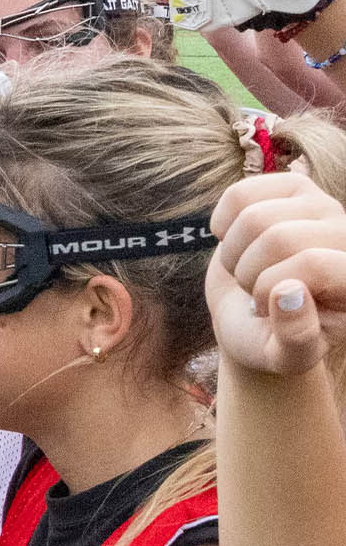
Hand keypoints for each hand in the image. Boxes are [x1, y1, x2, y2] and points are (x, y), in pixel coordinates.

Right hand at [206, 173, 345, 374]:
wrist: (251, 315)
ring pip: (254, 216)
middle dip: (250, 274)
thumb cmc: (271, 339)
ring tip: (248, 271)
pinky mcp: (291, 189)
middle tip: (257, 294)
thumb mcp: (284, 356)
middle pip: (279, 238)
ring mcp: (323, 208)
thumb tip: (289, 293)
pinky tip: (235, 242)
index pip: (312, 263)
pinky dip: (222, 225)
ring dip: (235, 254)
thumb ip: (296, 340)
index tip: (269, 313)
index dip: (272, 291)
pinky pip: (239, 195)